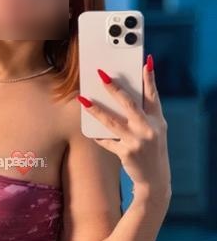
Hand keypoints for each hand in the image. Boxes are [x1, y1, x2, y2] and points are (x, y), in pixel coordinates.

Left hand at [77, 54, 171, 205]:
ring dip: (96, 109)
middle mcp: (148, 128)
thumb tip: (122, 96)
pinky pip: (107, 141)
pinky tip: (88, 130)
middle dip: (114, 88)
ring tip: (82, 99)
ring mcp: (137, 141)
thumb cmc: (153, 149)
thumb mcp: (155, 130)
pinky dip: (97, 136)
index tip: (145, 62)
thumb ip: (143, 114)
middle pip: (129, 104)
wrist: (155, 179)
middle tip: (101, 75)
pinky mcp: (126, 152)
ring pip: (112, 121)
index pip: (153, 95)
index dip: (150, 78)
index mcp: (157, 119)